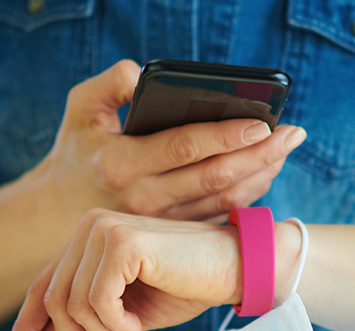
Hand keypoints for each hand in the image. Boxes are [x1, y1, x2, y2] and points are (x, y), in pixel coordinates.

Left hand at [4, 209, 241, 330]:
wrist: (237, 269)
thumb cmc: (188, 288)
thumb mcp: (125, 316)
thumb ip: (83, 324)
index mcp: (89, 240)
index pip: (44, 284)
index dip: (27, 323)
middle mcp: (89, 227)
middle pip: (54, 299)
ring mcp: (103, 230)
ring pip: (73, 306)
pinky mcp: (121, 242)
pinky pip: (96, 303)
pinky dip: (117, 329)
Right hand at [36, 60, 306, 221]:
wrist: (60, 211)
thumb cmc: (79, 149)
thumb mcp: (80, 108)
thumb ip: (111, 84)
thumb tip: (144, 74)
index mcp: (121, 163)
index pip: (184, 148)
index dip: (226, 135)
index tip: (262, 122)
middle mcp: (144, 197)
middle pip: (214, 176)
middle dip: (260, 154)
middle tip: (294, 133)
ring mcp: (162, 221)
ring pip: (222, 199)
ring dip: (260, 174)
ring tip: (286, 149)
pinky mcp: (174, 231)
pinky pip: (219, 213)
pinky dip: (247, 193)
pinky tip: (265, 171)